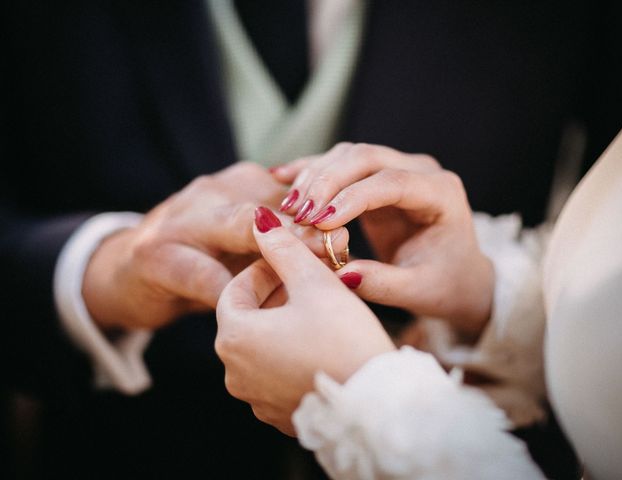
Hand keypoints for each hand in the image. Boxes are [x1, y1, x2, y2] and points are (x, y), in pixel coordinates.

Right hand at [82, 162, 347, 330]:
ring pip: (235, 227)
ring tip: (305, 278)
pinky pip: (199, 272)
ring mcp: (181, 218)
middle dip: (306, 226)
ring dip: (273, 253)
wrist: (125, 275)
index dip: (322, 210)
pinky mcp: (155, 254)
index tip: (352, 233)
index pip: (290, 190)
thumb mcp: (242, 246)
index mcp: (240, 185)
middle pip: (268, 203)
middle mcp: (212, 192)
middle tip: (340, 247)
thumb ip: (282, 243)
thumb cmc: (202, 261)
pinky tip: (252, 309)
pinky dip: (228, 290)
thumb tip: (342, 251)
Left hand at [215, 207, 394, 435]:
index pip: (235, 290)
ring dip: (283, 322)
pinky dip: (290, 352)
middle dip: (276, 293)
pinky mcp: (278, 413)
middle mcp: (235, 373)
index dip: (264, 268)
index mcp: (234, 338)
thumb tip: (261, 220)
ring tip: (318, 307)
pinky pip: (276, 373)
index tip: (290, 260)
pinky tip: (321, 342)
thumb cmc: (345, 339)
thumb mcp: (315, 284)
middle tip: (308, 279)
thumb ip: (284, 248)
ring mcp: (256, 398)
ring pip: (262, 345)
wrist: (376, 404)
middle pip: (248, 318)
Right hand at [273, 143, 493, 336]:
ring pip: (348, 155)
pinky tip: (281, 176)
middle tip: (296, 214)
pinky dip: (311, 171)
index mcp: (441, 193)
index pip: (392, 183)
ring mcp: (397, 168)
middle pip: (365, 157)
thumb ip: (382, 283)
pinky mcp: (375, 177)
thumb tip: (339, 274)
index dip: (352, 198)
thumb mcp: (418, 290)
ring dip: (314, 177)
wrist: (456, 275)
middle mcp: (420, 171)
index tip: (319, 223)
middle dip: (326, 182)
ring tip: (288, 209)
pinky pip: (339, 165)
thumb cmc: (444, 283)